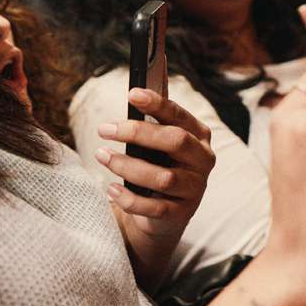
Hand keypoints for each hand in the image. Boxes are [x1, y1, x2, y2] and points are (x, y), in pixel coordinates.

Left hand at [96, 87, 214, 244]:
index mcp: (199, 136)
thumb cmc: (158, 167)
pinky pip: (153, 207)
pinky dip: (129, 198)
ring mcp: (194, 188)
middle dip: (138, 132)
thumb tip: (139, 91)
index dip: (157, 104)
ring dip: (127, 166)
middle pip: (176, 142)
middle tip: (104, 128)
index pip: (179, 116)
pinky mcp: (180, 214)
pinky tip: (111, 189)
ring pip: (163, 177)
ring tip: (101, 156)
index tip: (132, 94)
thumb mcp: (159, 144)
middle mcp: (203, 160)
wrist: (163, 213)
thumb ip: (153, 122)